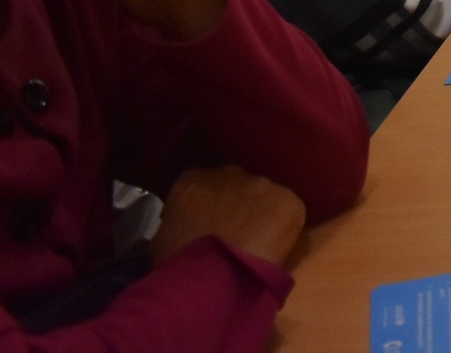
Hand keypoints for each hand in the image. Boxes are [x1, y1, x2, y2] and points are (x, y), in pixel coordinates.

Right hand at [151, 165, 307, 267]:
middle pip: (237, 186)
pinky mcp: (288, 201)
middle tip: (236, 234)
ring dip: (262, 214)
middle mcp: (229, 173)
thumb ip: (178, 222)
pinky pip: (288, 211)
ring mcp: (262, 184)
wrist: (212, 278)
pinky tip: (277, 247)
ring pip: (265, 197)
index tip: (210, 225)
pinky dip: (285, 227)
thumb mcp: (162, 239)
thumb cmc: (178, 264)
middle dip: (238, 206)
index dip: (209, 207)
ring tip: (258, 243)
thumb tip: (187, 227)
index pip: (202, 186)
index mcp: (193, 180)